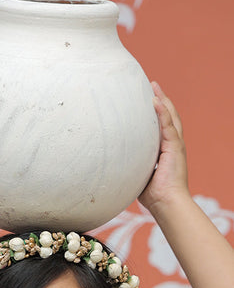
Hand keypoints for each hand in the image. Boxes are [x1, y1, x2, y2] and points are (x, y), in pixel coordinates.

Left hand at [138, 83, 189, 213]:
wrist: (167, 203)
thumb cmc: (152, 194)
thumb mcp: (138, 173)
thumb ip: (130, 163)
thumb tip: (111, 162)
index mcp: (165, 149)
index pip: (161, 125)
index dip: (155, 111)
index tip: (146, 98)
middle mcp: (172, 144)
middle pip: (168, 115)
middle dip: (160, 99)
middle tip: (151, 84)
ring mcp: (175, 145)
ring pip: (170, 116)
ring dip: (162, 100)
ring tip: (154, 87)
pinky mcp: (175, 148)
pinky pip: (169, 126)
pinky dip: (163, 113)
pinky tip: (156, 102)